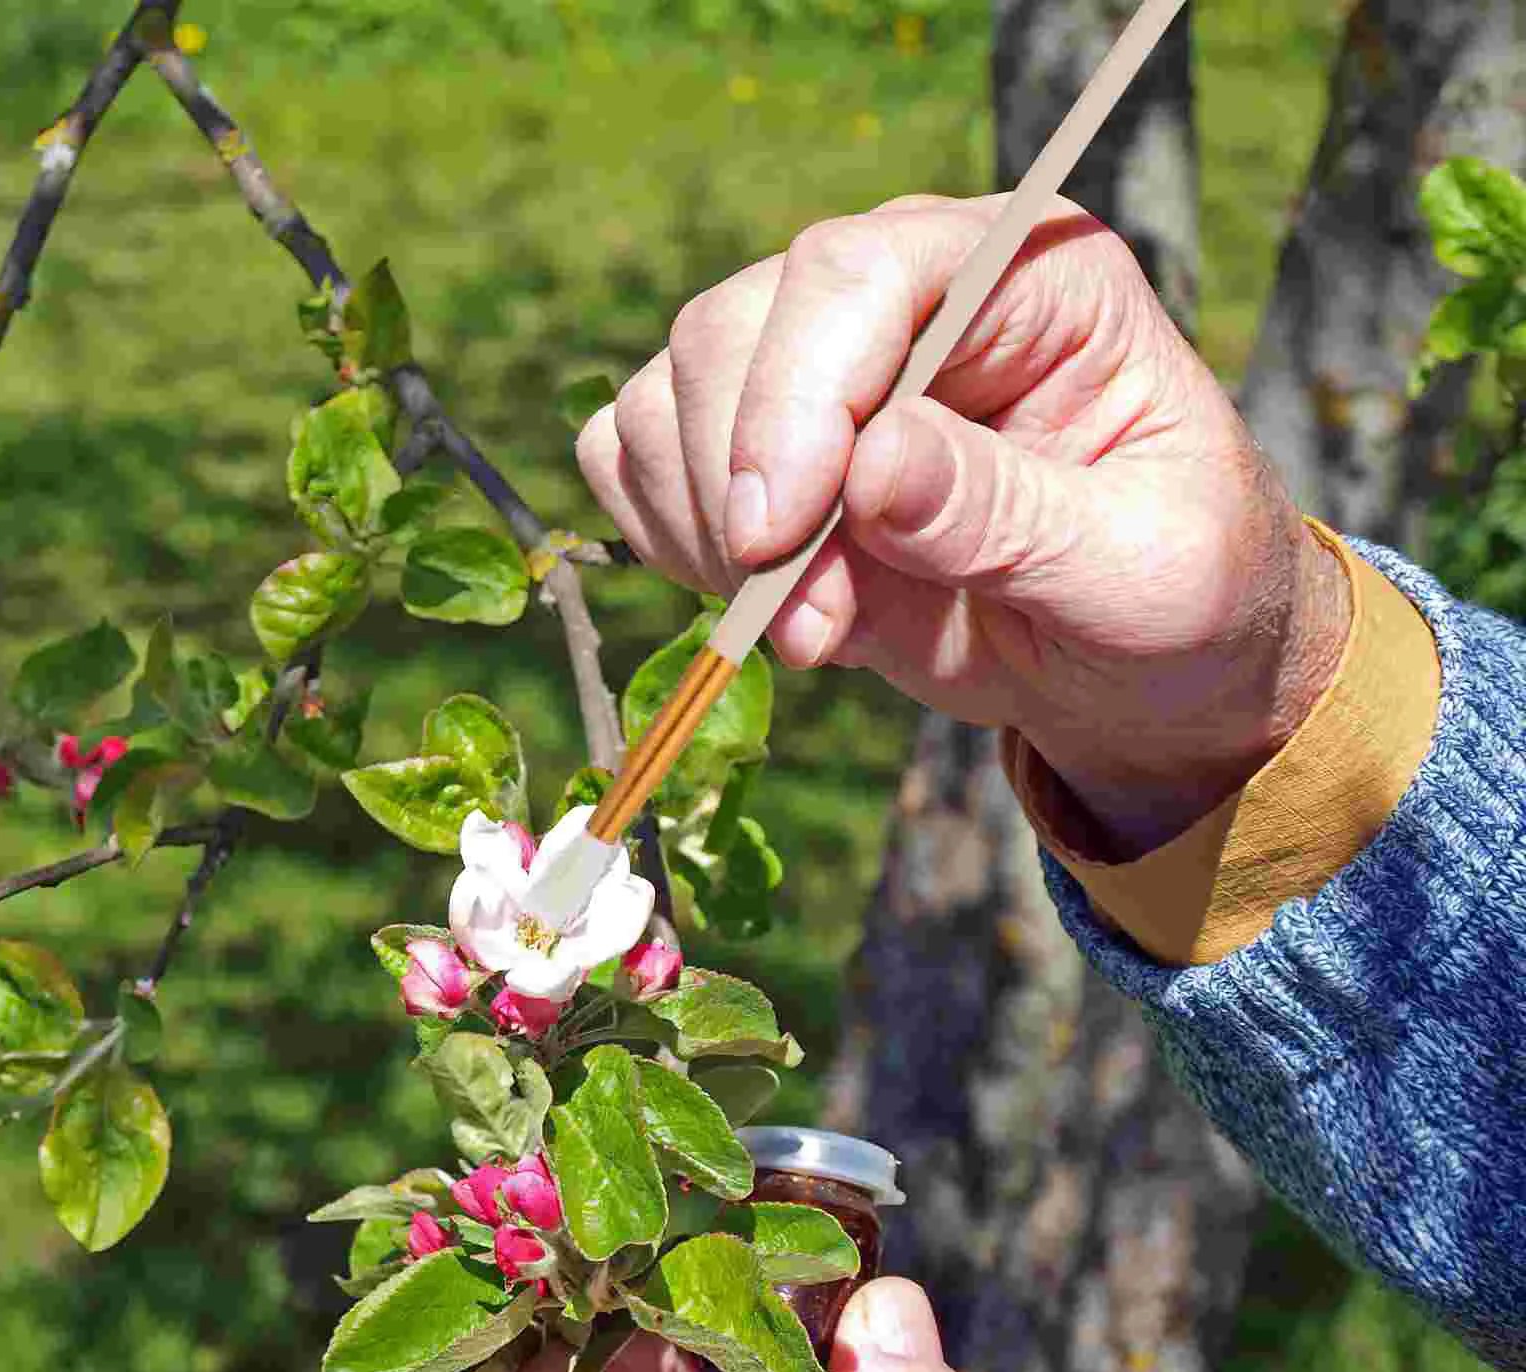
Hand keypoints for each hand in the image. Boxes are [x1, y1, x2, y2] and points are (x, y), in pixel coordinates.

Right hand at [577, 194, 1349, 853]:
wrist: (1129, 664)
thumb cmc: (1172, 597)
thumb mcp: (1137, 570)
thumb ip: (1009, 515)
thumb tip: (869, 469)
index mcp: (1026, 278)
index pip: (859, 272)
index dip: (796, 398)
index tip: (777, 539)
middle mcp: (906, 299)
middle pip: (734, 328)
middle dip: (744, 491)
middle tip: (810, 628)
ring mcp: (817, 369)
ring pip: (665, 395)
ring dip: (706, 534)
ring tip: (815, 630)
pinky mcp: (753, 448)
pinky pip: (633, 460)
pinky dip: (668, 540)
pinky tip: (765, 602)